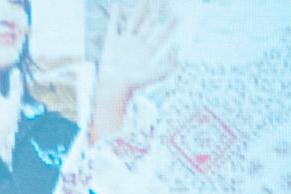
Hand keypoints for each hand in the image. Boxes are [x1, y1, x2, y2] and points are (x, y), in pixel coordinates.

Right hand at [92, 0, 181, 120]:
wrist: (114, 88)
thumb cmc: (135, 84)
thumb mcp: (158, 75)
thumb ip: (170, 63)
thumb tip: (177, 47)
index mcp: (148, 51)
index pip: (162, 35)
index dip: (170, 26)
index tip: (179, 16)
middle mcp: (137, 44)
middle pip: (150, 24)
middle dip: (157, 11)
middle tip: (165, 0)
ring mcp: (124, 42)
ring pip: (134, 21)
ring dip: (140, 9)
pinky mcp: (111, 43)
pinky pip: (113, 25)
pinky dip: (114, 15)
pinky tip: (117, 5)